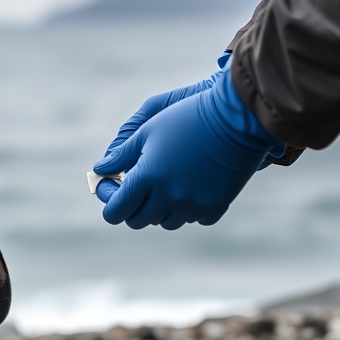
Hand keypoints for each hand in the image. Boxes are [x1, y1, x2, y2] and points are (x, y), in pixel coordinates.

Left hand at [93, 70, 278, 228]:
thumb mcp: (149, 130)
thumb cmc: (188, 117)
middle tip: (135, 184)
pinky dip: (187, 208)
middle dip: (130, 204)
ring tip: (164, 183)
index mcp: (148, 177)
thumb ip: (122, 155)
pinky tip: (190, 186)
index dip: (108, 198)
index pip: (115, 211)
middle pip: (137, 220)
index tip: (111, 182)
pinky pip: (194, 219)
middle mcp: (169, 197)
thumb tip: (101, 169)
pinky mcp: (216, 207)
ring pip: (165, 222)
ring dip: (159, 208)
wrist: (238, 118)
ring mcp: (194, 205)